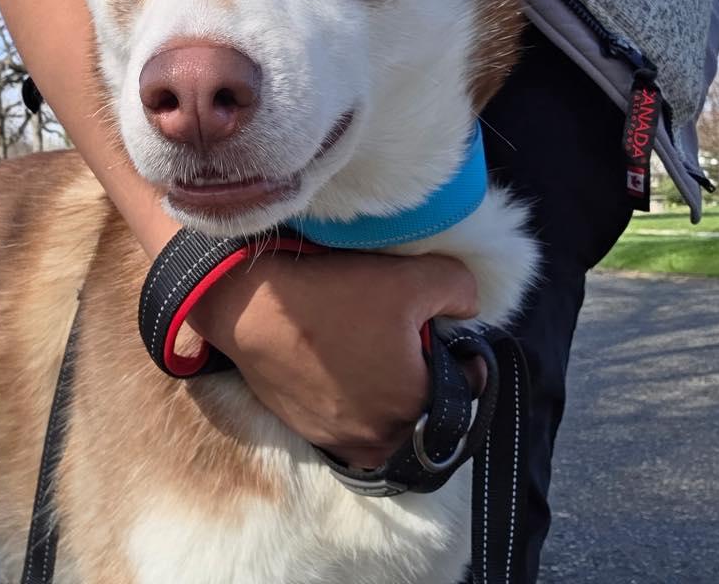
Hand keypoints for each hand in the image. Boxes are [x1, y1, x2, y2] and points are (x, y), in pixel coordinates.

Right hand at [187, 251, 478, 468]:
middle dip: (423, 377)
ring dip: (387, 391)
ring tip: (372, 347)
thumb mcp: (414, 276)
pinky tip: (340, 358)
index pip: (464, 392)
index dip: (462, 359)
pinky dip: (352, 396)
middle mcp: (379, 440)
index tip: (448, 334)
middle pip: (422, 409)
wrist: (250, 306)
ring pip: (384, 419)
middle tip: (408, 337)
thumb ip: (461, 290)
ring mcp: (339, 440)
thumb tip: (468, 308)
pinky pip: (347, 420)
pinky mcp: (307, 430)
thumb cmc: (335, 294)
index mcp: (415, 410)